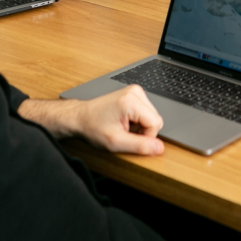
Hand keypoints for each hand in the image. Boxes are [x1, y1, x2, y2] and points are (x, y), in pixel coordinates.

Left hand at [19, 86, 164, 155]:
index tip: (129, 139)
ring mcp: (135, 91)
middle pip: (156, 119)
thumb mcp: (116, 142)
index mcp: (131, 101)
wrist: (80, 117)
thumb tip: (159, 148)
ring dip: (140, 127)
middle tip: (124, 133)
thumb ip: (140, 146)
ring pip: (152, 116)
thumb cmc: (93, 128)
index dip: (145, 137)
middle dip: (143, 131)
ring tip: (123, 127)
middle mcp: (136, 92)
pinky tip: (124, 122)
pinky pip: (146, 112)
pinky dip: (137, 121)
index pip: (156, 124)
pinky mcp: (134, 94)